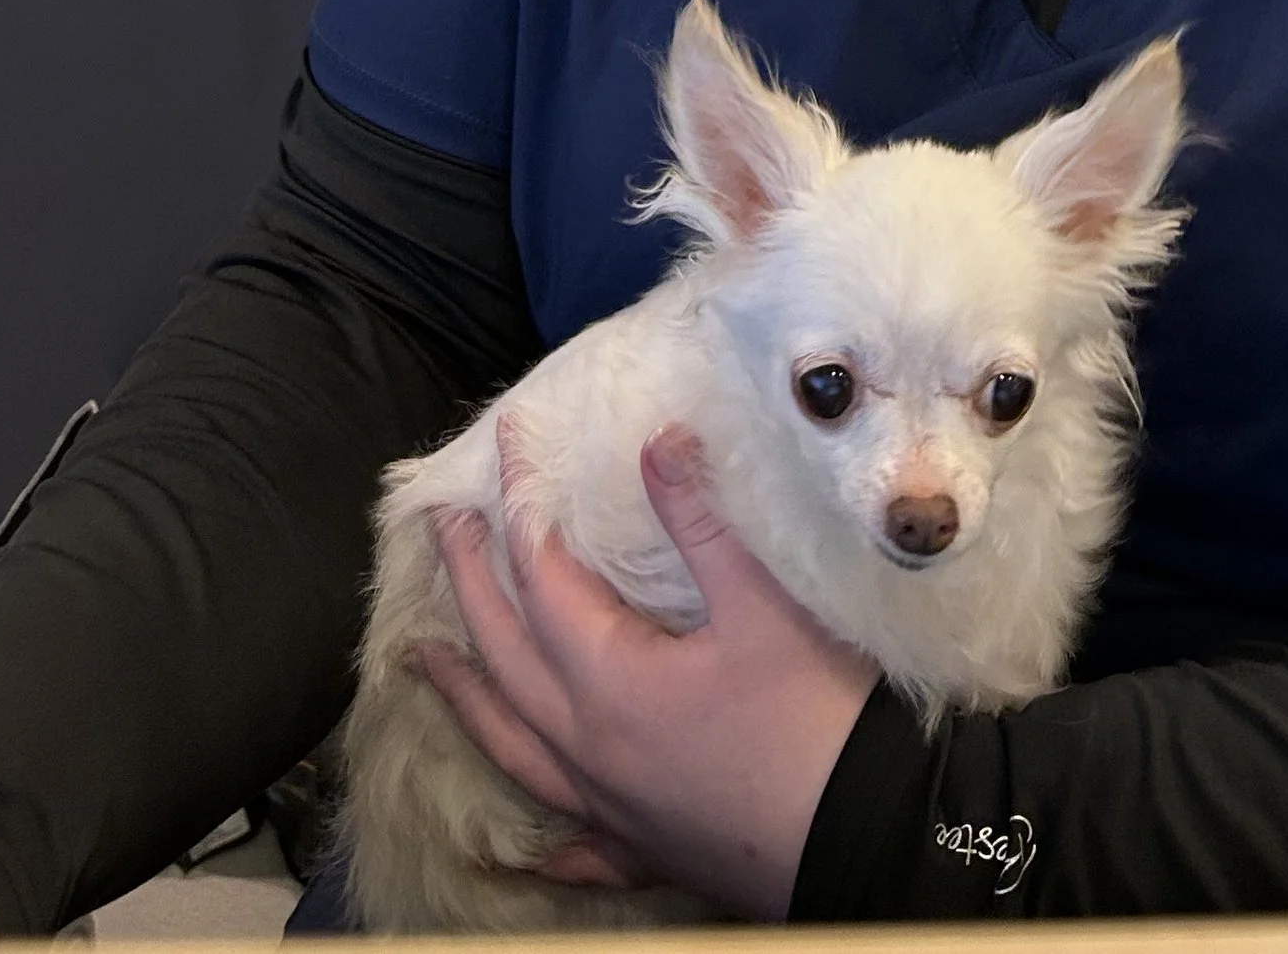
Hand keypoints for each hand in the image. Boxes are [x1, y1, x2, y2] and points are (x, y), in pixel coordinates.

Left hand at [424, 420, 878, 919]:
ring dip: (467, 695)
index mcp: (610, 681)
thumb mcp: (763, 608)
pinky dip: (538, 836)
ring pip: (513, 746)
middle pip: (506, 654)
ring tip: (424, 661)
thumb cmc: (814, 718)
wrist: (863, 843)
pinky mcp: (644, 846)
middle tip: (441, 526)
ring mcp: (609, 806)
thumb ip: (703, 523)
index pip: (542, 573)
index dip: (522, 502)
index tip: (506, 439)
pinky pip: (571, 841)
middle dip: (470, 583)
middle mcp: (589, 747)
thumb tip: (658, 438)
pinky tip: (521, 849)